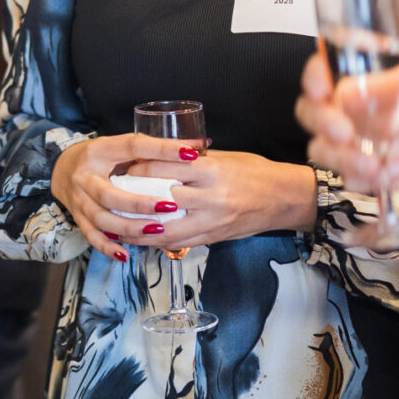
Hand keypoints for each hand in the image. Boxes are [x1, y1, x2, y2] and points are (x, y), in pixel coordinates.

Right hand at [50, 133, 205, 262]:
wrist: (61, 169)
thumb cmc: (101, 157)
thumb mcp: (119, 146)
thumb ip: (150, 150)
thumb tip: (194, 149)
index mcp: (101, 150)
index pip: (132, 146)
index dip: (161, 150)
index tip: (189, 154)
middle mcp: (86, 175)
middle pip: (109, 193)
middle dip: (139, 203)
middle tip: (169, 206)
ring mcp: (79, 199)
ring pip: (102, 218)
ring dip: (129, 227)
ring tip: (156, 230)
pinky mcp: (77, 217)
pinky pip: (92, 236)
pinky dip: (108, 247)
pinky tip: (126, 254)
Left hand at [120, 149, 318, 247]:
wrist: (285, 199)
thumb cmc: (256, 172)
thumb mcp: (226, 157)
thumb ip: (195, 160)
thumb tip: (163, 156)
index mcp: (212, 171)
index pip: (166, 168)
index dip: (140, 168)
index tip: (125, 165)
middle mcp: (211, 198)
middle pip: (160, 199)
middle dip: (133, 197)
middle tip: (112, 193)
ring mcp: (213, 222)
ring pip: (166, 230)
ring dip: (138, 230)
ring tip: (116, 225)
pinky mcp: (214, 238)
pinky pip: (180, 243)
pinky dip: (158, 242)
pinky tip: (142, 239)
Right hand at [296, 49, 398, 191]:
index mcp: (355, 83)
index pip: (321, 72)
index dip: (315, 78)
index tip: (322, 90)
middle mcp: (343, 111)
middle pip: (310, 111)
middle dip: (323, 122)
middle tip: (345, 133)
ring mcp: (345, 143)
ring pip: (321, 149)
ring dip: (344, 159)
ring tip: (375, 165)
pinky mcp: (354, 171)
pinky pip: (347, 178)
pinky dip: (367, 179)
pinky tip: (394, 172)